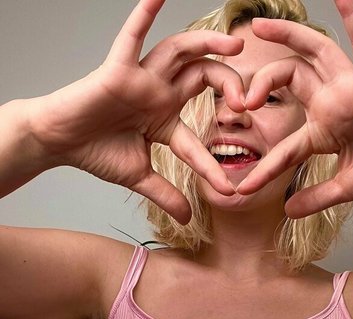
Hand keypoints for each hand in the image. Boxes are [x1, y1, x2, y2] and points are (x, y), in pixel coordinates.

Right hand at [28, 0, 245, 223]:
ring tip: (236, 43)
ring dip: (208, 44)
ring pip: (180, 52)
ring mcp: (141, 78)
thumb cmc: (96, 152)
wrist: (60, 143)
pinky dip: (143, 14)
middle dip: (228, 84)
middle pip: (203, 77)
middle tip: (247, 100)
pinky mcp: (118, 68)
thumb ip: (166, 194)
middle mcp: (159, 92)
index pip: (199, 140)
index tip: (229, 189)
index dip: (212, 166)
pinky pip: (132, 37)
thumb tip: (187, 218)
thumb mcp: (139, 176)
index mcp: (165, 118)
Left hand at [236, 0, 352, 217]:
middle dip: (263, 84)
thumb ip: (318, 198)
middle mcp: (331, 102)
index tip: (243, 188)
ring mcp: (351, 86)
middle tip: (243, 101)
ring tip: (259, 25)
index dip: (265, 169)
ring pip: (316, 52)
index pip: (285, 148)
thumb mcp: (349, 186)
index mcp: (322, 131)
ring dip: (289, 35)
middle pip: (289, 80)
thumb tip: (287, 212)